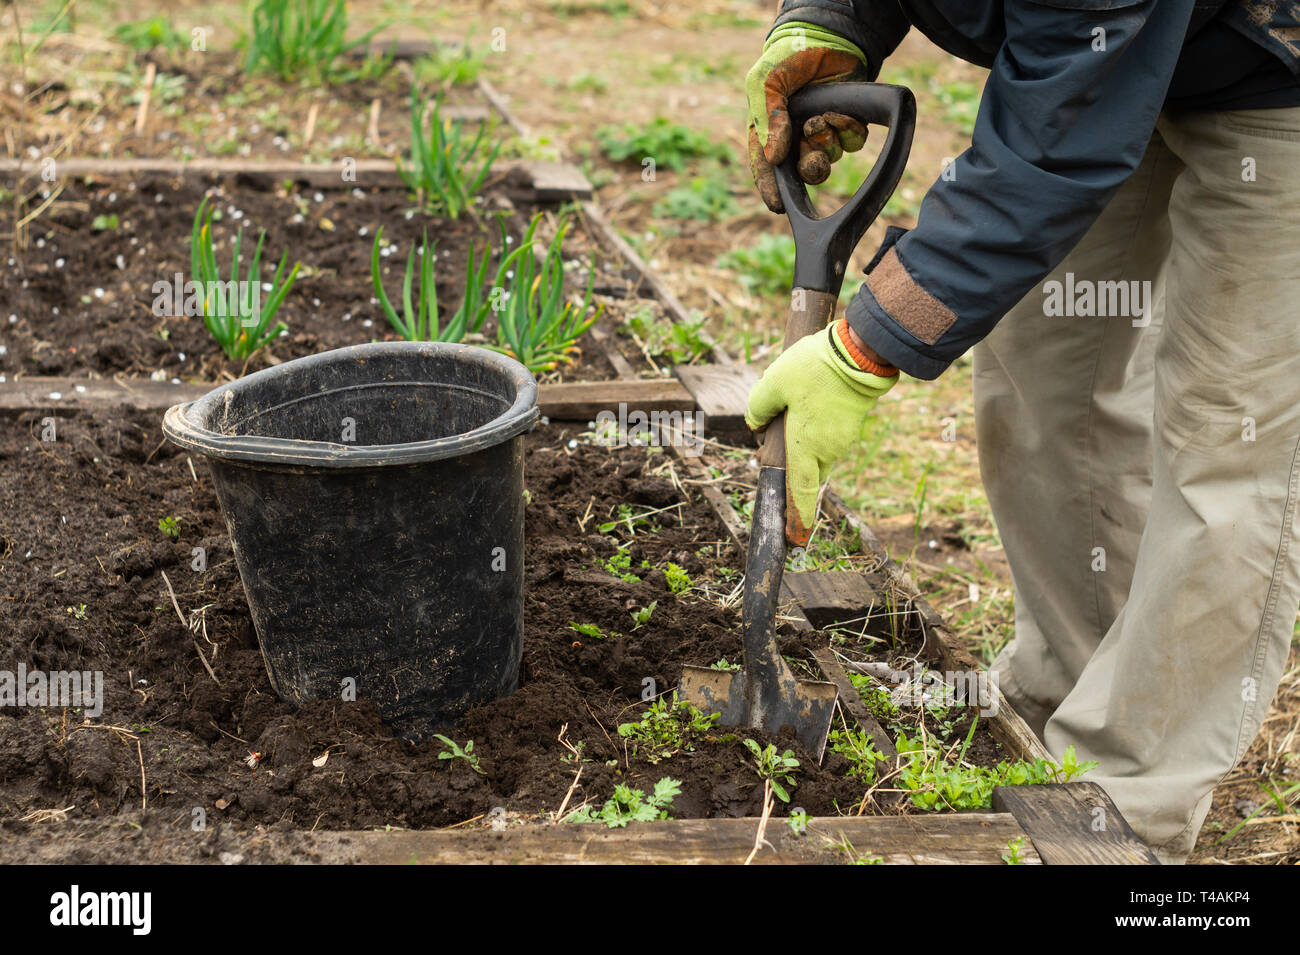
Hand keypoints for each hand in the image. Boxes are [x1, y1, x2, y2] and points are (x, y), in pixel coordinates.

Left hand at [745, 320, 897, 544]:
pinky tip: (808, 401)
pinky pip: (827, 437)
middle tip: (772, 443)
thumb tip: (755, 424)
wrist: (860, 353)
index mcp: (806, 447)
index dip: (796, 517)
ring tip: (791, 406)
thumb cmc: (815, 369)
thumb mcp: (773, 383)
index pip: (799, 491)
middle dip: (791, 471)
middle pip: (805, 472)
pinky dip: (815, 429)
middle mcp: (827, 450)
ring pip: (816, 452)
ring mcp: (842, 439)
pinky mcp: (850, 426)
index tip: (795, 539)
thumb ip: (758, 407)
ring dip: (802, 442)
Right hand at [746, 22, 870, 212]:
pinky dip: (848, 130)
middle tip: (813, 159)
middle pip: (803, 172)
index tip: (778, 207)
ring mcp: (821, 134)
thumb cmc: (787, 59)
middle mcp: (794, 139)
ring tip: (823, 116)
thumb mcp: (765, 82)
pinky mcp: (845, 125)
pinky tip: (842, 112)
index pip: (766, 170)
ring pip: (830, 158)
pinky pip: (852, 142)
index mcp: (768, 134)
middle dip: (810, 168)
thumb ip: (769, 118)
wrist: (826, 36)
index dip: (771, 191)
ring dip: (828, 141)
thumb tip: (774, 158)